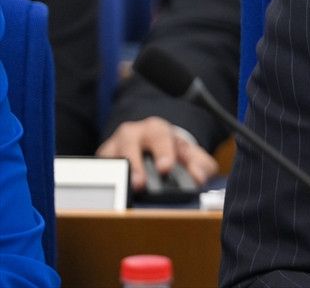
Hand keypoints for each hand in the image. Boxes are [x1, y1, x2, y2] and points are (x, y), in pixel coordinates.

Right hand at [97, 117, 218, 191]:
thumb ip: (199, 165)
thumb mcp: (191, 156)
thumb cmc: (172, 152)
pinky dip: (107, 178)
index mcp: (156, 129)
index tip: (165, 168)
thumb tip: (198, 178)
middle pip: (130, 144)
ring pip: (111, 155)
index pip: (160, 137)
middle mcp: (132, 133)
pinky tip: (113, 189)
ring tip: (126, 190)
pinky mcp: (103, 159)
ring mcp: (114, 145)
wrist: (154, 148)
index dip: (163, 152)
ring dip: (117, 173)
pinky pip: (101, 168)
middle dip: (135, 164)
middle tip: (140, 184)